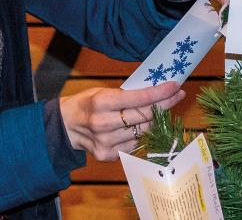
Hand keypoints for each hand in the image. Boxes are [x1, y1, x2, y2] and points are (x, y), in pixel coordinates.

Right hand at [59, 81, 184, 160]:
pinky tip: (140, 126)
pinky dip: (141, 134)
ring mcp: (106, 142)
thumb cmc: (87, 104)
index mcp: (101, 102)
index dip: (160, 93)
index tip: (175, 86)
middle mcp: (103, 123)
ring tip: (159, 110)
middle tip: (176, 95)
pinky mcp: (108, 155)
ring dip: (156, 120)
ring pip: (144, 131)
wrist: (65, 126)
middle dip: (165, 104)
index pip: (139, 99)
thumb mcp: (102, 92)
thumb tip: (156, 91)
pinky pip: (135, 144)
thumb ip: (126, 95)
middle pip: (145, 116)